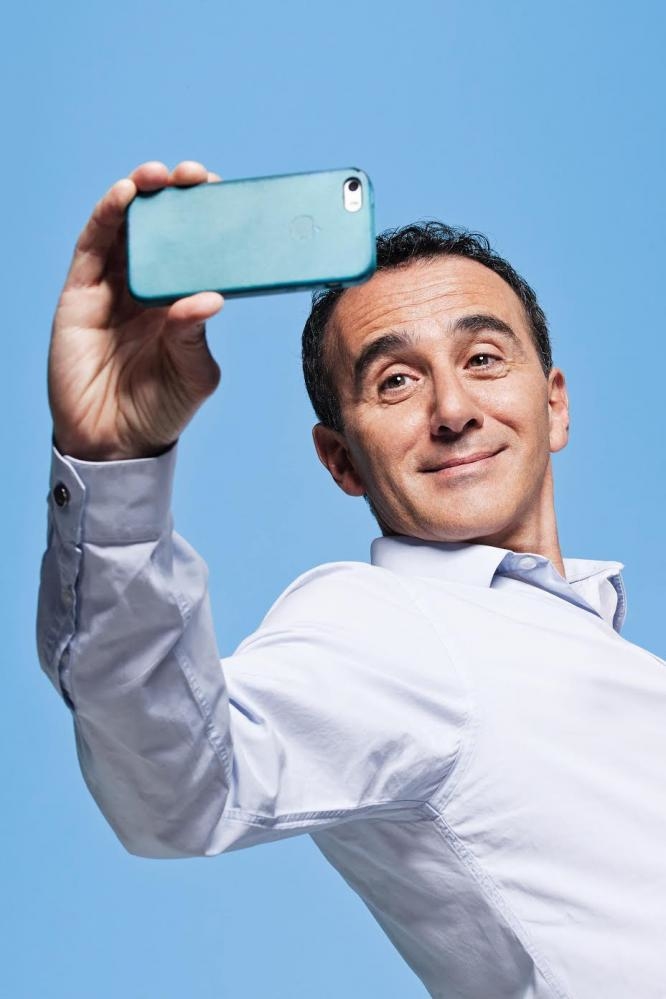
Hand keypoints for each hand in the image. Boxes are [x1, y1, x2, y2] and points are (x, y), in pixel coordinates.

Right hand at [48, 160, 224, 460]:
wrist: (114, 442)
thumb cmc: (159, 409)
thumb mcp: (193, 375)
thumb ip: (196, 337)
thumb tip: (208, 298)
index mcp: (181, 303)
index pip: (197, 250)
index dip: (208, 219)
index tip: (227, 194)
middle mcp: (148, 288)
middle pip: (162, 230)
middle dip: (177, 196)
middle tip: (195, 177)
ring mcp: (113, 287)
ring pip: (126, 228)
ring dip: (141, 194)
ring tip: (158, 176)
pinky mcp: (81, 293)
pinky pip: (93, 246)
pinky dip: (107, 216)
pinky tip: (125, 196)